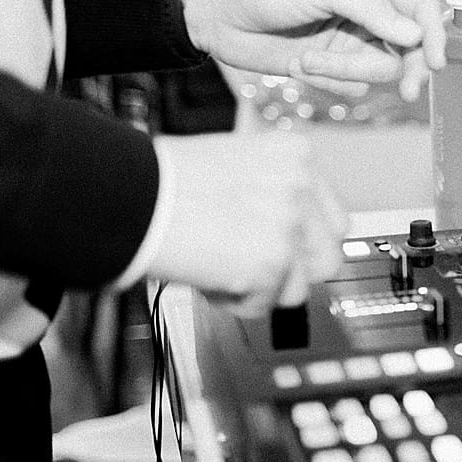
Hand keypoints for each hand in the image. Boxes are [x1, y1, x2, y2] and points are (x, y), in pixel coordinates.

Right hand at [144, 133, 347, 315]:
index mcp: (296, 156)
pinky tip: (208, 276)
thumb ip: (272, 191)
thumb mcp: (234, 162)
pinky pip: (263, 305)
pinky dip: (233, 301)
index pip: (332, 218)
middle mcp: (301, 188)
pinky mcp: (269, 264)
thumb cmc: (163, 179)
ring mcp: (288, 227)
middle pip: (328, 255)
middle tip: (255, 267)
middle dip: (293, 271)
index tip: (283, 250)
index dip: (304, 241)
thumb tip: (288, 229)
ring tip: (222, 267)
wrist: (129, 196)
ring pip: (299, 288)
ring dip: (262, 288)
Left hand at [179, 0, 446, 101]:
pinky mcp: (334, 66)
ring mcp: (352, 40)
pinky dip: (329, 81)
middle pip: (409, 47)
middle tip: (407, 92)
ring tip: (308, 63)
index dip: (435, 34)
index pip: (420, 6)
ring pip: (380, 69)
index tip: (437, 63)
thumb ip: (370, 11)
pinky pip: (354, 85)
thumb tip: (415, 35)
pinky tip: (300, 66)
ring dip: (345, 71)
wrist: (218, 17)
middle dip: (404, 68)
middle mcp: (368, 10)